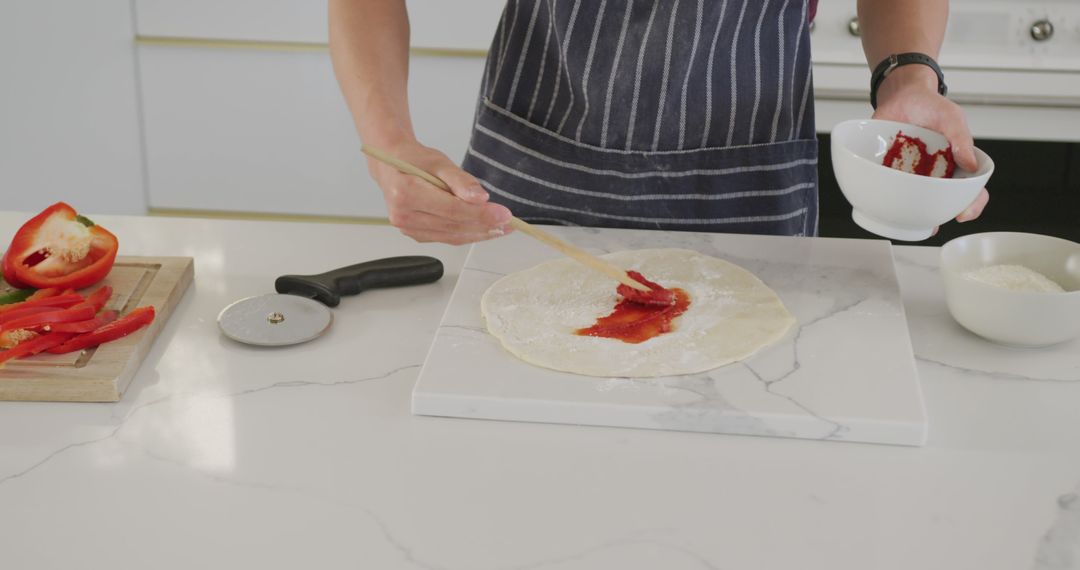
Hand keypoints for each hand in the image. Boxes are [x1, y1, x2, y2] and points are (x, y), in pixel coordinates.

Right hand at [367, 140, 512, 244]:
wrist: (391, 166)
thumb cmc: (414, 160)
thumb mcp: (440, 162)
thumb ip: (461, 180)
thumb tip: (481, 198)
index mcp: (406, 193)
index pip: (452, 210)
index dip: (481, 214)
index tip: (504, 214)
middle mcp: (404, 215)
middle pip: (454, 226)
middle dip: (485, 225)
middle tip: (508, 222)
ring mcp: (407, 228)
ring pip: (452, 236)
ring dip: (479, 233)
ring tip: (501, 228)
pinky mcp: (414, 234)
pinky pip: (446, 238)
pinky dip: (467, 234)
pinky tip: (483, 229)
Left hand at [872, 65, 988, 223]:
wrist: (901, 95)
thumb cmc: (931, 106)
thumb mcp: (951, 116)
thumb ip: (960, 137)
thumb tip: (970, 164)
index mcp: (956, 164)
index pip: (972, 189)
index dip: (972, 205)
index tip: (963, 214)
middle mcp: (935, 174)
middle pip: (943, 202)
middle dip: (939, 215)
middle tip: (933, 221)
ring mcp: (911, 174)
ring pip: (914, 201)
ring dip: (910, 213)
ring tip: (906, 217)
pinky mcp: (890, 170)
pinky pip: (887, 187)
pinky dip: (885, 196)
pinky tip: (882, 200)